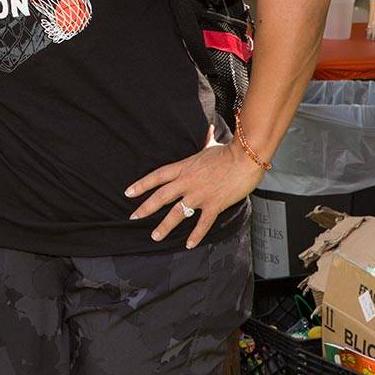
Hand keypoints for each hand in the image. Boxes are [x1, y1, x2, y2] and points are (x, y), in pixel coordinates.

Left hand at [124, 127, 265, 248]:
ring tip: (155, 236)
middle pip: (161, 196)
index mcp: (183, 168)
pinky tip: (188, 245)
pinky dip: (196, 235)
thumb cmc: (230, 151)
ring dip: (165, 226)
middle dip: (146, 208)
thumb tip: (209, 129)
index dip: (141, 185)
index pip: (157, 176)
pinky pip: (202, 223)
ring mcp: (200, 195)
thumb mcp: (211, 146)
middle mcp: (187, 182)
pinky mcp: (214, 204)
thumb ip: (206, 140)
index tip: (128, 193)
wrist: (246, 158)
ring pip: (177, 213)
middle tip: (133, 217)